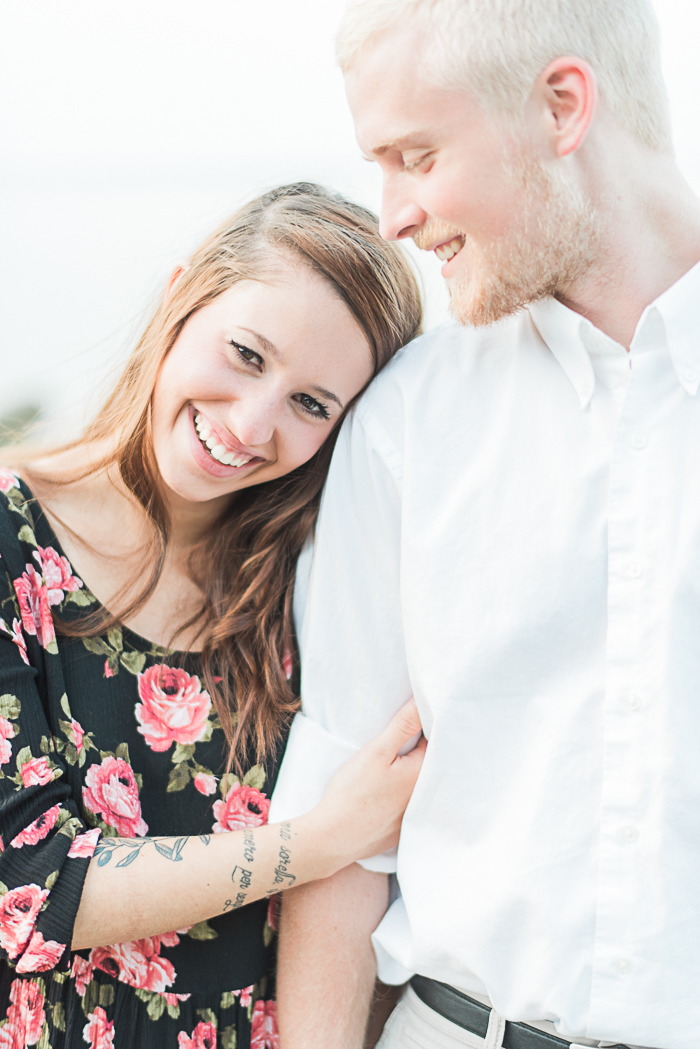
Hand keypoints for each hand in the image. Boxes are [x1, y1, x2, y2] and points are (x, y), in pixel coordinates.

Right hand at [313, 699, 425, 869]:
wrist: (333, 837)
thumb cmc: (354, 792)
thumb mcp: (377, 750)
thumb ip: (403, 725)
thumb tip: (423, 701)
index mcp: (423, 775)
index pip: (434, 743)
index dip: (426, 727)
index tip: (417, 716)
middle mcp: (424, 798)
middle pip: (428, 766)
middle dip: (420, 750)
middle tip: (406, 735)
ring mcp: (413, 817)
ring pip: (418, 786)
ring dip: (412, 774)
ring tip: (397, 762)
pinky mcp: (400, 830)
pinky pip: (409, 806)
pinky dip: (403, 796)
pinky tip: (388, 792)